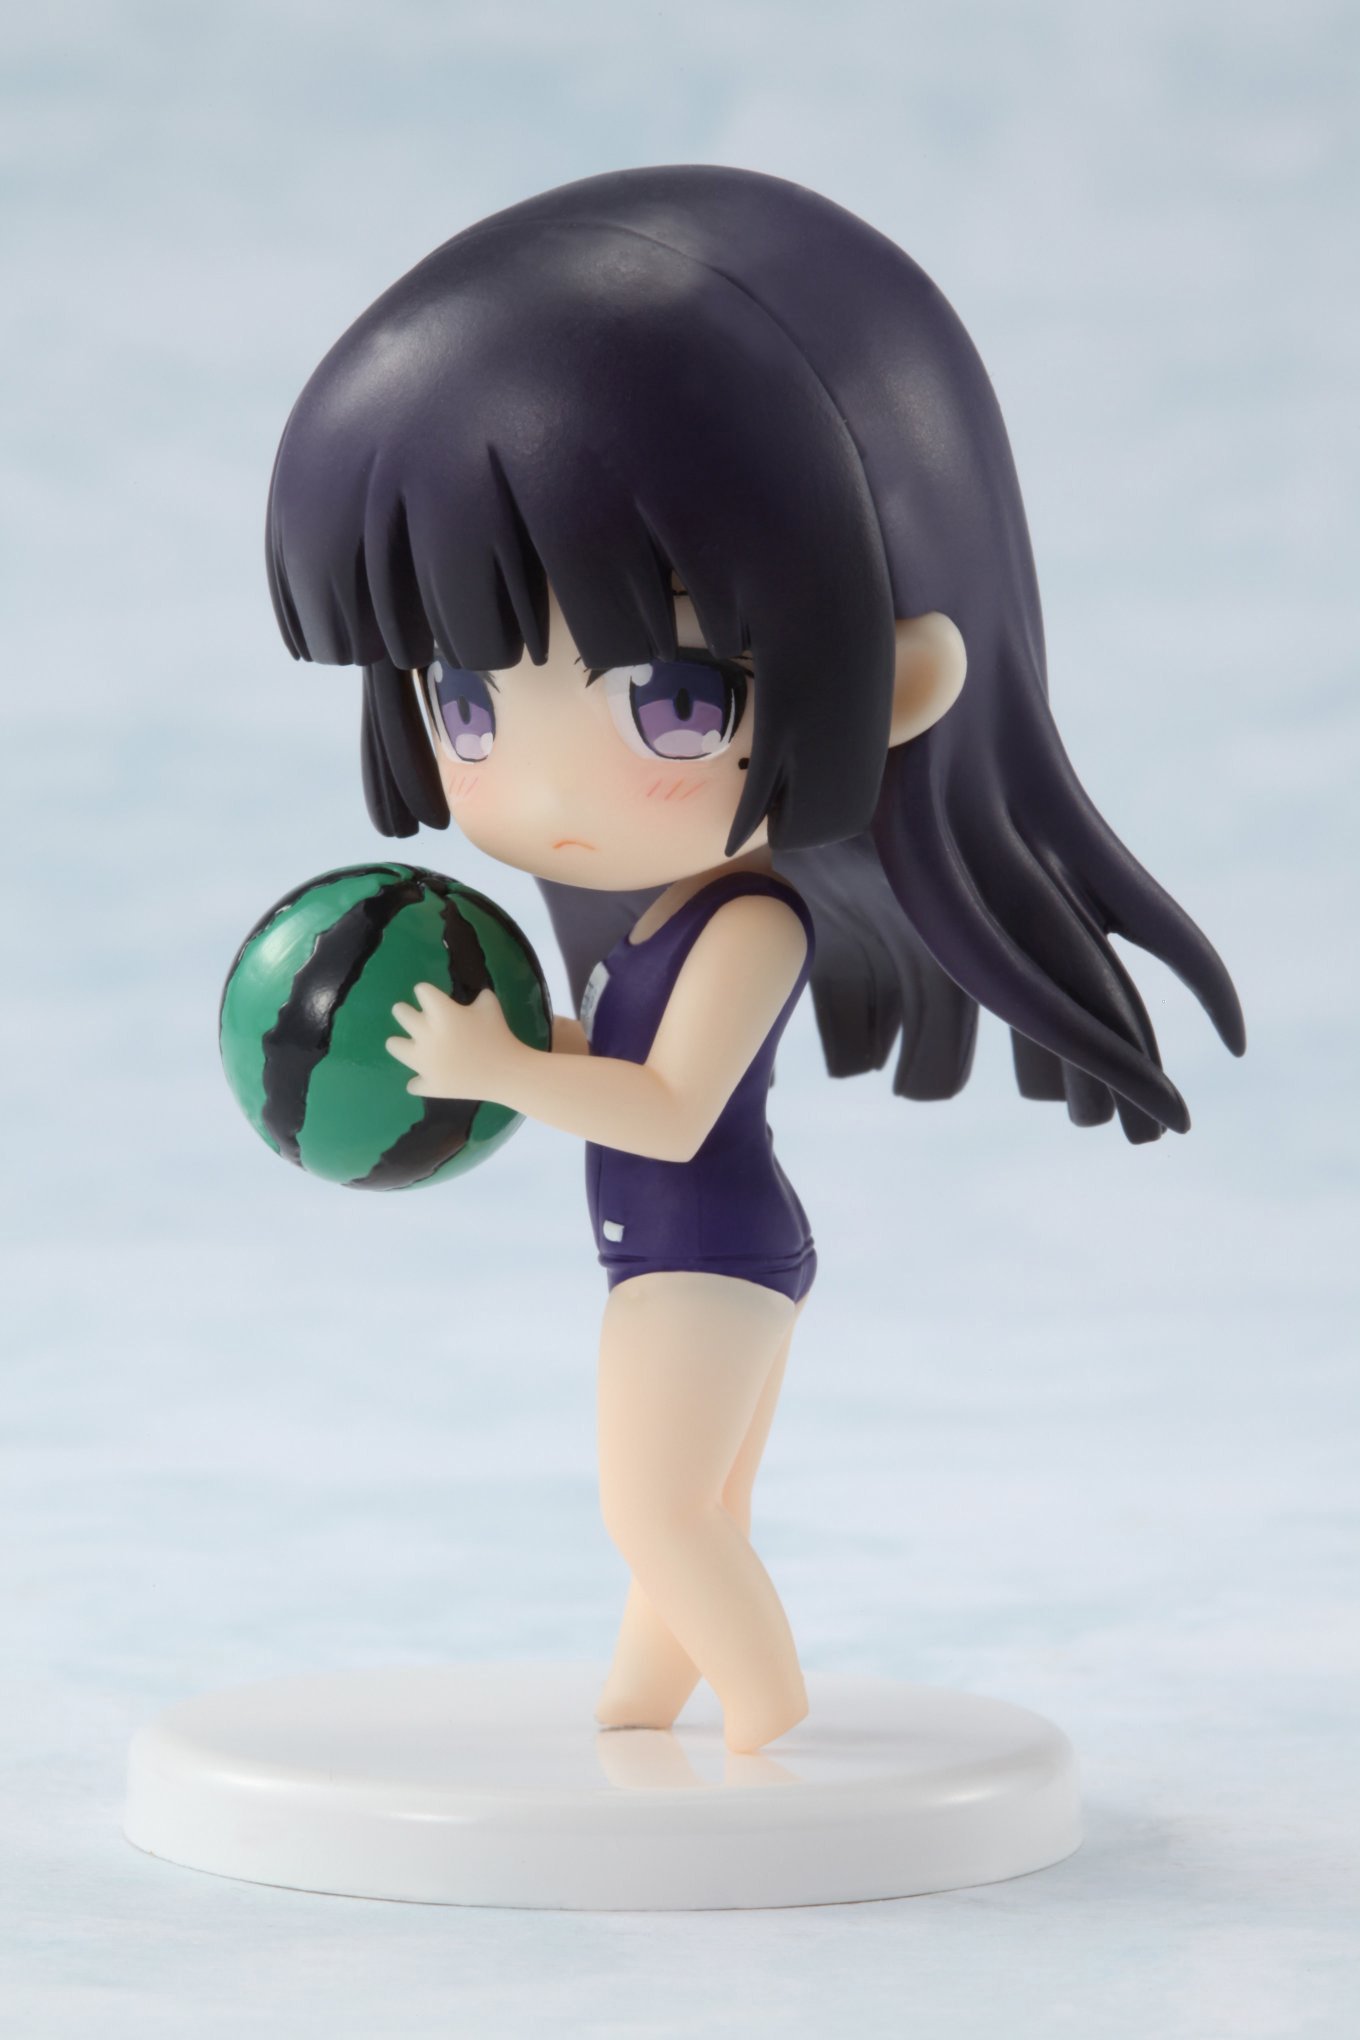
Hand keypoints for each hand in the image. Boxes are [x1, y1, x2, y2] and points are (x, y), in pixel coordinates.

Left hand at [386, 983, 518, 1101]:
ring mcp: (423, 1062)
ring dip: (399, 1043)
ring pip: (394, 1046)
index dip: (427, 993)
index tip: (432, 997)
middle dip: (405, 1011)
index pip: (421, 991)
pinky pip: (413, 1083)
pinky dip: (420, 1080)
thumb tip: (470, 995)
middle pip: (400, 1012)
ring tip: (408, 1044)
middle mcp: (425, 1034)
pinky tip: (428, 1077)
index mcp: (440, 1012)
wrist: (507, 1073)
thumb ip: (476, 996)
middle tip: (412, 1015)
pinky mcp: (429, 1084)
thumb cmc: (499, 1034)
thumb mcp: (490, 1004)